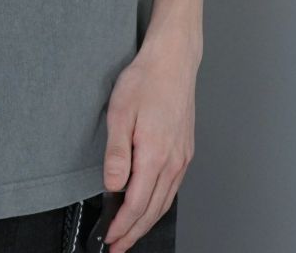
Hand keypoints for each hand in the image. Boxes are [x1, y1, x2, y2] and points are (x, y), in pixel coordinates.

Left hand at [101, 34, 198, 251]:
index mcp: (155, 154)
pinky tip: (151, 205)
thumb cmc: (146, 80)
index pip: (137, 203)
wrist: (173, 61)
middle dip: (134, 232)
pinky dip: (160, 203)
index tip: (110, 238)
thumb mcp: (120, 112)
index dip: (123, 225)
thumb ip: (116, 153)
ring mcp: (182, 157)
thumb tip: (113, 185)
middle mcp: (173, 161)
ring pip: (165, 201)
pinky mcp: (185, 150)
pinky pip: (173, 187)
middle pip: (153, 209)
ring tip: (131, 232)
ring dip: (147, 221)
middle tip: (118, 246)